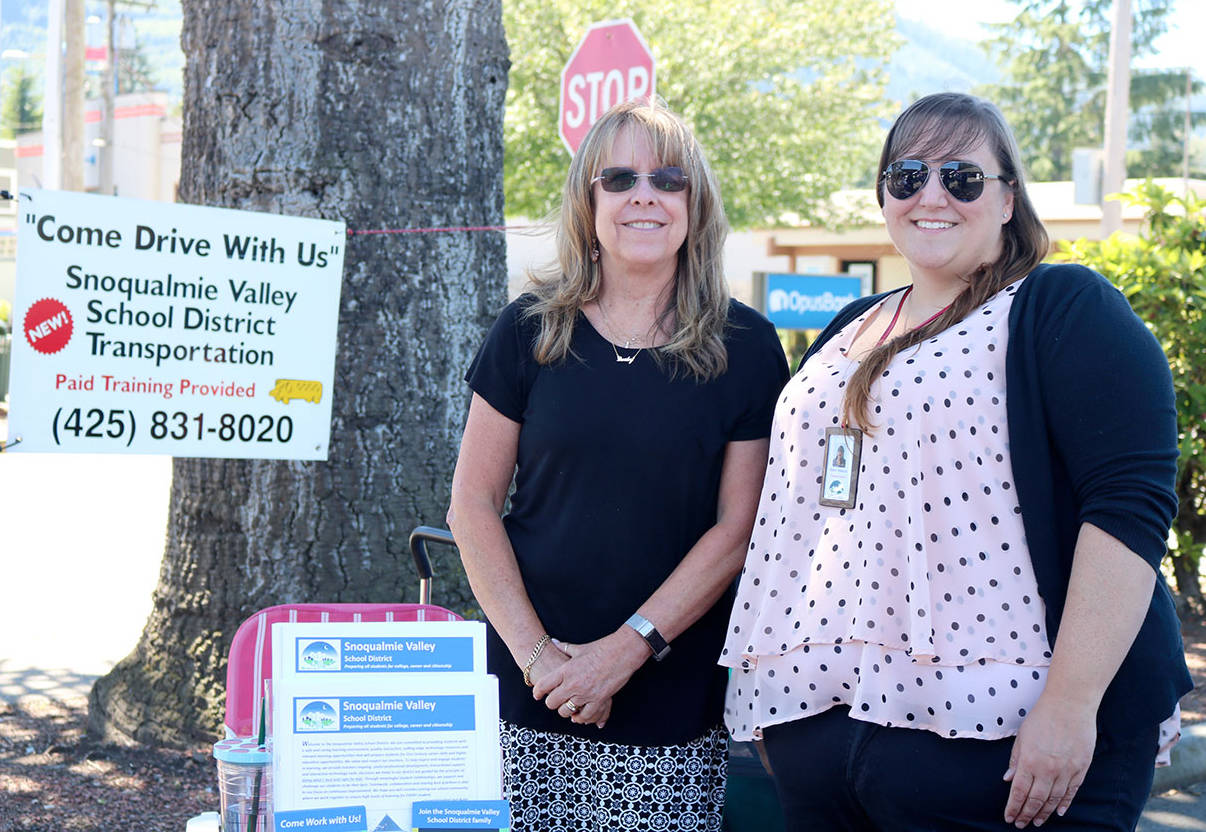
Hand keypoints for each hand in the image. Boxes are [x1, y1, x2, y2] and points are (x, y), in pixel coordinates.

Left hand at [533, 631, 647, 728]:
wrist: (622, 652)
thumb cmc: (602, 648)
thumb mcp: (580, 648)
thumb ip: (565, 647)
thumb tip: (554, 641)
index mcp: (566, 670)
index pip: (544, 685)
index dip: (538, 692)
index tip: (537, 695)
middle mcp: (573, 683)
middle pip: (552, 703)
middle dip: (552, 703)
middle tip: (554, 701)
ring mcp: (586, 694)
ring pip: (566, 712)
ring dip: (566, 712)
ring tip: (568, 709)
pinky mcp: (599, 700)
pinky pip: (585, 716)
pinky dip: (582, 718)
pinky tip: (580, 716)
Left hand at [1003, 694, 1096, 827]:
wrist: (1070, 705)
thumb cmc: (1042, 717)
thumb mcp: (1022, 736)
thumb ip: (1016, 759)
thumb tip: (1009, 779)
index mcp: (1029, 760)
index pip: (1019, 792)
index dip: (1013, 808)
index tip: (1009, 817)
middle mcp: (1047, 769)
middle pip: (1036, 800)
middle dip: (1026, 814)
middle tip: (1021, 824)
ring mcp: (1066, 770)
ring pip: (1054, 799)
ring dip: (1044, 813)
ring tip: (1037, 822)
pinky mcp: (1081, 768)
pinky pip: (1072, 792)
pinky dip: (1064, 803)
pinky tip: (1058, 812)